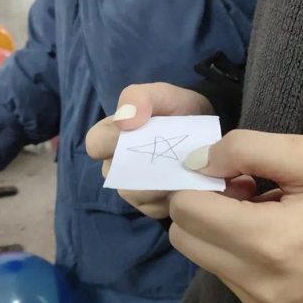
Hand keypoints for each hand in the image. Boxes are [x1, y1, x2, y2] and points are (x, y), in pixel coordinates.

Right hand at [86, 83, 213, 217]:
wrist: (206, 128)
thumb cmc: (176, 109)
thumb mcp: (160, 94)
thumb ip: (138, 98)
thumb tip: (123, 122)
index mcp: (108, 138)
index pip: (96, 144)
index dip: (114, 141)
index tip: (143, 132)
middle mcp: (116, 167)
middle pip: (118, 175)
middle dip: (146, 166)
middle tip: (173, 153)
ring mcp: (133, 190)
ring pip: (137, 194)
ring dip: (162, 182)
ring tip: (185, 168)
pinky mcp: (152, 207)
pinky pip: (156, 208)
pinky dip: (174, 196)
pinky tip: (188, 182)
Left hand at [169, 131, 302, 302]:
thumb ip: (245, 149)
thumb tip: (195, 161)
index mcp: (269, 242)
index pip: (186, 212)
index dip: (196, 183)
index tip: (226, 172)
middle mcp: (259, 286)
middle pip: (184, 239)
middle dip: (202, 208)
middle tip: (243, 190)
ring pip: (204, 260)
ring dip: (220, 233)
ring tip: (266, 216)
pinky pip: (230, 280)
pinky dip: (238, 257)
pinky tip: (275, 242)